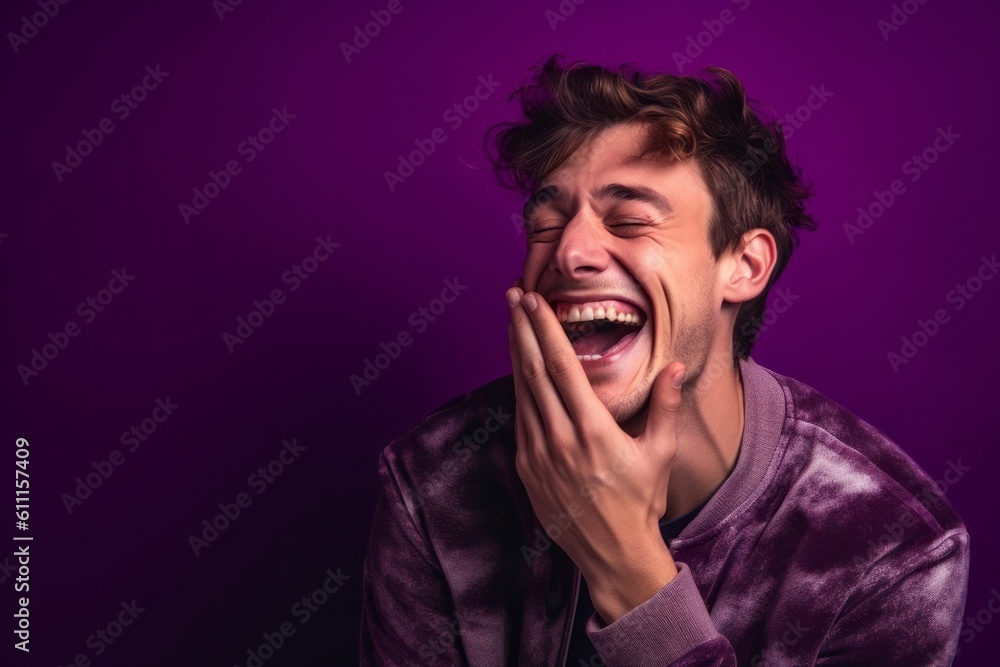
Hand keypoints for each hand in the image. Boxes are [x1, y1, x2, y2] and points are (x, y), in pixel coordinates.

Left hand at [506, 284, 685, 622]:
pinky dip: (517, 387)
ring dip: (516, 352)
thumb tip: (676, 365)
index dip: (545, 329)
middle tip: (513, 294)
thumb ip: (666, 406)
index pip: (562, 367)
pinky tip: (518, 367)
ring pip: (521, 391)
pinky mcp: (527, 468)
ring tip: (513, 321)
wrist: (613, 554)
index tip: (534, 300)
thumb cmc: (642, 501)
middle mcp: (560, 439)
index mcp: (593, 431)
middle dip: (522, 328)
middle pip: (533, 371)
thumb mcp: (661, 453)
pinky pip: (519, 417)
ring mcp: (538, 454)